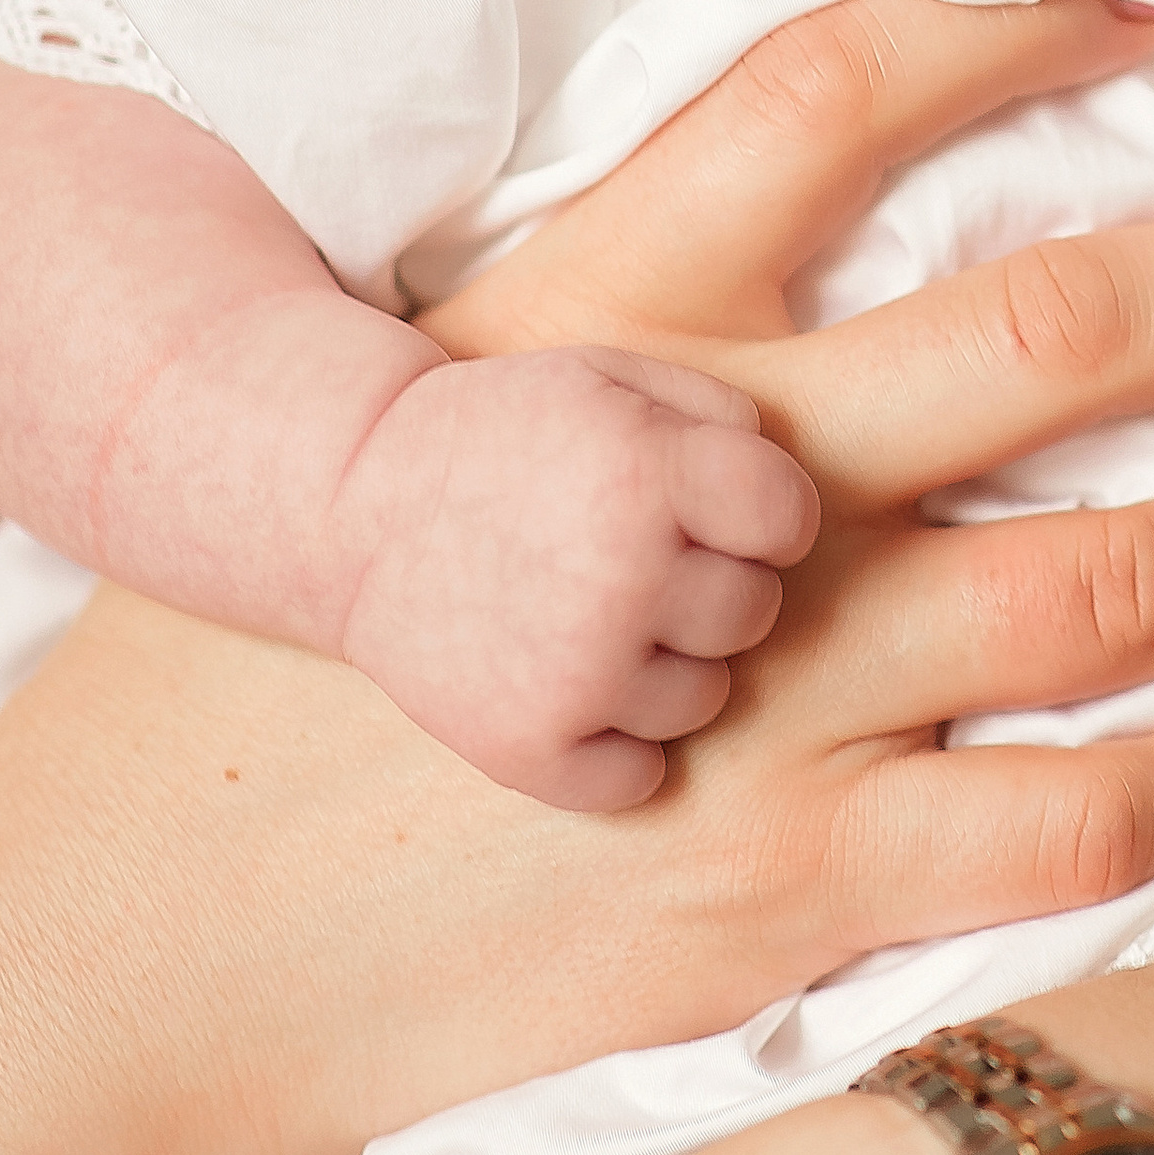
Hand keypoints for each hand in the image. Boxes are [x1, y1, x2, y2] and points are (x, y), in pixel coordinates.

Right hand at [0, 0, 1153, 1154]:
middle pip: (1049, 329)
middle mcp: (700, 480)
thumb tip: (805, 193)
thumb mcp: (400, 410)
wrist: (138, 943)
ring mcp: (757, 695)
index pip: (835, 97)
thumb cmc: (268, 665)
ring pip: (1112, 578)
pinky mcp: (783, 890)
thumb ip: (602, 308)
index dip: (1028, 20)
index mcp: (588, 319)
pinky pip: (1071, 825)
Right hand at [331, 345, 817, 810]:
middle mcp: (620, 578)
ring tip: (587, 613)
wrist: (353, 509)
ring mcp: (575, 676)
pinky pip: (640, 777)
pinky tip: (568, 682)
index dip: (762, 511)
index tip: (716, 509)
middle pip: (753, 611)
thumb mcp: (615, 377)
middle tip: (631, 558)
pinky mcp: (529, 752)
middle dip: (710, 583)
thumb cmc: (505, 434)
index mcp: (648, 474)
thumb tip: (800, 508)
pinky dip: (614, 744)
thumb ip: (729, 420)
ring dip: (664, 663)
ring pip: (705, 697)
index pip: (790, 520)